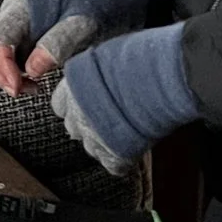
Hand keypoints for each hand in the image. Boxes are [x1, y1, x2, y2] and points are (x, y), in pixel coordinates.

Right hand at [0, 0, 153, 95]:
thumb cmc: (101, 2)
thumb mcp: (85, 23)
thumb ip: (59, 43)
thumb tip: (31, 70)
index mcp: (23, 5)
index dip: (2, 67)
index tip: (19, 88)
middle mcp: (14, 12)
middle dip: (0, 74)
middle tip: (26, 91)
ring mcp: (18, 23)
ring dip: (7, 75)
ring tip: (34, 87)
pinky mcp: (26, 34)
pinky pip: (10, 56)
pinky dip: (17, 72)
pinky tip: (37, 79)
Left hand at [51, 25, 195, 175]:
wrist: (161, 78)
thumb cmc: (140, 58)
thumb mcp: (107, 55)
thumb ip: (95, 72)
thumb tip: (100, 74)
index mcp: (72, 87)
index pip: (59, 105)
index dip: (75, 105)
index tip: (88, 103)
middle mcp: (77, 113)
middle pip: (73, 128)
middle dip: (88, 124)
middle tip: (109, 117)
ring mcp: (94, 136)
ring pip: (91, 147)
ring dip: (103, 141)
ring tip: (124, 130)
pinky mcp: (114, 153)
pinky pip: (112, 165)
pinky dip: (121, 160)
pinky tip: (133, 146)